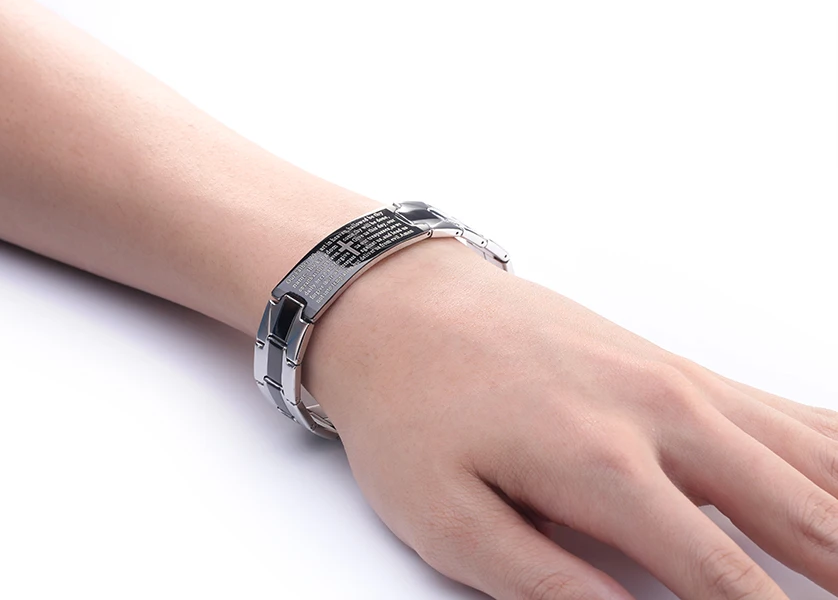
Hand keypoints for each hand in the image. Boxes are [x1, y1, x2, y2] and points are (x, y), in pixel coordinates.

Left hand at [304, 239, 837, 599]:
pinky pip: (788, 409)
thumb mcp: (447, 518)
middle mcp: (664, 413)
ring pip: (815, 457)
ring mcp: (678, 380)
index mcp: (605, 466)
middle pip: (805, 517)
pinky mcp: (675, 365)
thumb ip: (545, 584)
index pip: (726, 582)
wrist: (400, 304)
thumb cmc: (410, 407)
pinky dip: (835, 450)